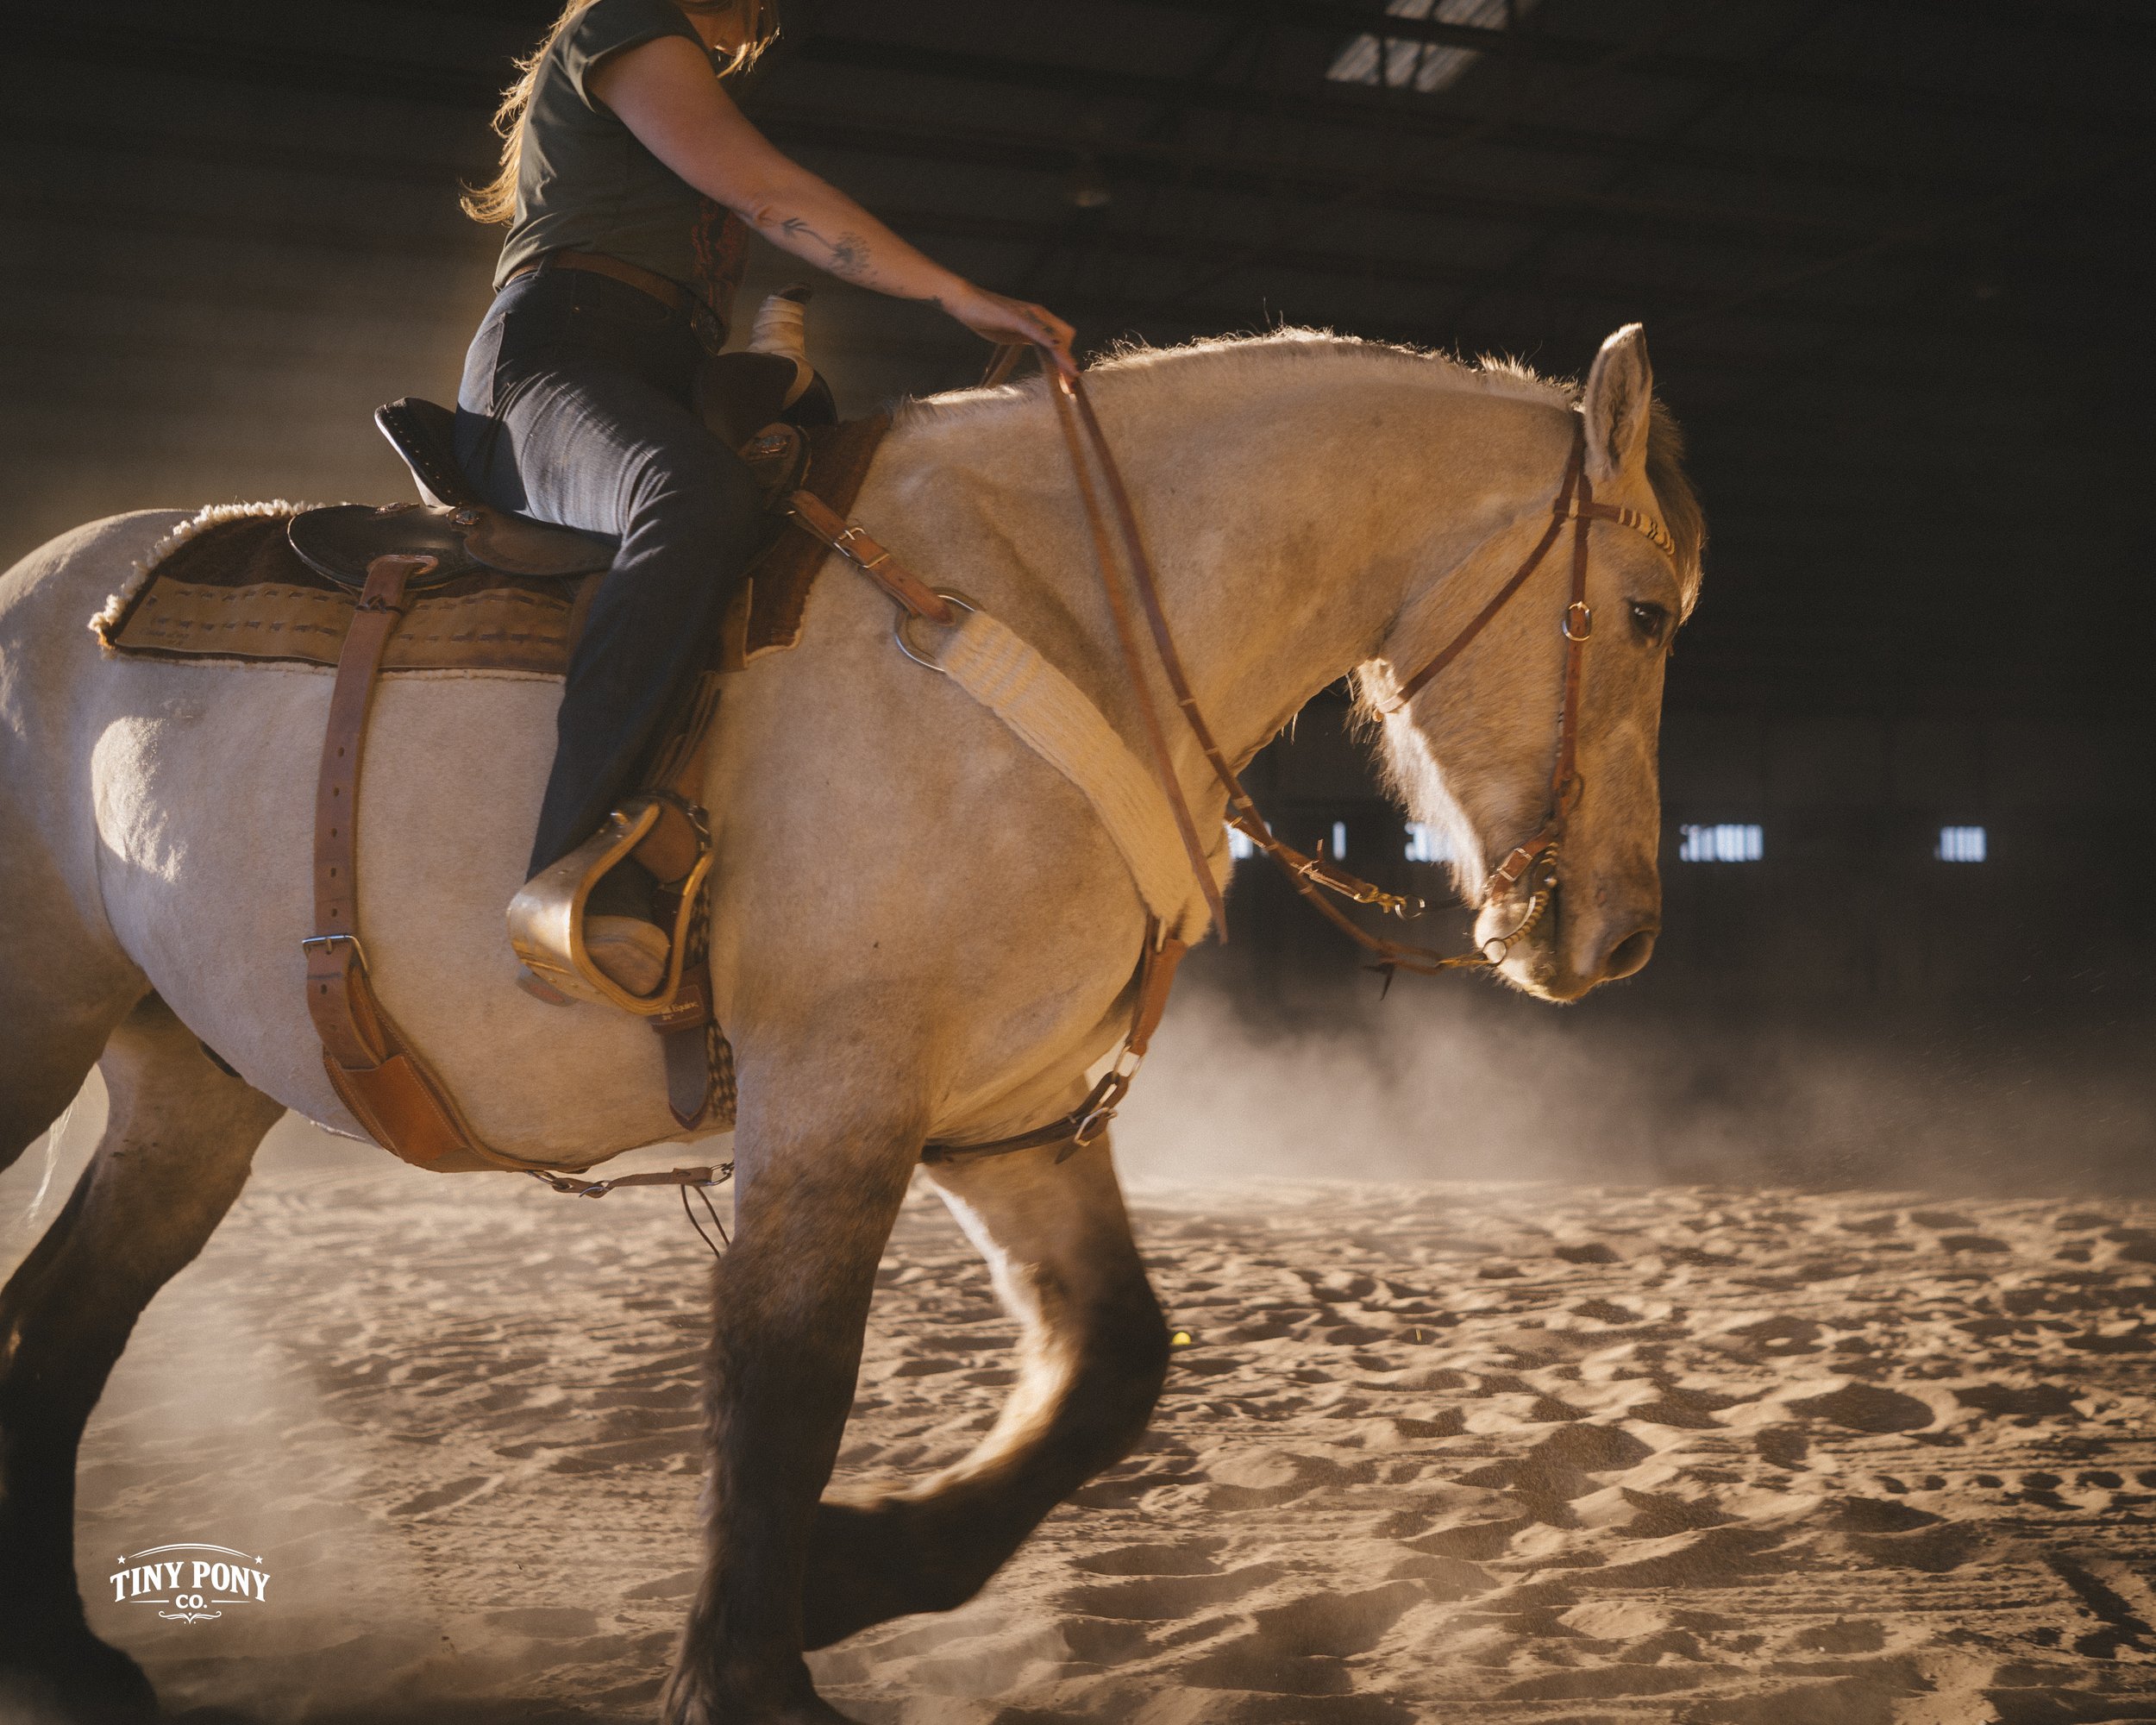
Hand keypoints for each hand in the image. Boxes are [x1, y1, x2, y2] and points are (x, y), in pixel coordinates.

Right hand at [940, 284, 1077, 375]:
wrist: (966, 302)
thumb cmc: (986, 317)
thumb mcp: (1012, 334)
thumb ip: (1028, 339)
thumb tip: (1042, 348)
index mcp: (1038, 321)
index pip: (1060, 342)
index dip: (1066, 362)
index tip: (1068, 383)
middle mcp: (1038, 315)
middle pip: (1063, 341)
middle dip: (1068, 365)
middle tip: (1071, 388)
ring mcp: (1029, 315)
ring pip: (1054, 337)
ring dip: (1063, 358)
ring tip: (1071, 376)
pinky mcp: (1016, 317)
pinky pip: (1035, 330)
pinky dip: (1047, 338)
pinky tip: (1056, 347)